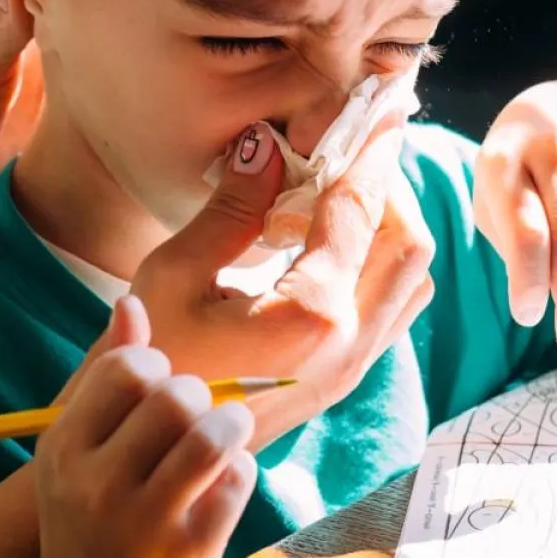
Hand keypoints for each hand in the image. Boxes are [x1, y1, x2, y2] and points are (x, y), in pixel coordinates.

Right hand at [32, 298, 257, 557]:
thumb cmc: (91, 496)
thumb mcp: (80, 438)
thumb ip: (106, 368)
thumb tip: (130, 300)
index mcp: (66, 447)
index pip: (125, 368)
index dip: (155, 364)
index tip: (158, 382)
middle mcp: (99, 486)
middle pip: (174, 397)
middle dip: (197, 393)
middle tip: (196, 408)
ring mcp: (144, 523)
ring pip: (212, 437)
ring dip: (231, 423)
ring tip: (226, 429)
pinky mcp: (190, 552)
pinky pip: (238, 480)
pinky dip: (241, 468)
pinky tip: (224, 478)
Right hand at [132, 119, 434, 449]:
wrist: (148, 453)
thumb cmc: (149, 362)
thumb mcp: (174, 274)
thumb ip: (231, 207)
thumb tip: (266, 146)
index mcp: (312, 315)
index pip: (358, 208)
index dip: (369, 148)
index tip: (379, 103)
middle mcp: (349, 346)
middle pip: (406, 240)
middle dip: (385, 183)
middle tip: (351, 142)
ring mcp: (352, 369)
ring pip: (408, 277)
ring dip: (386, 223)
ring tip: (333, 188)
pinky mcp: (341, 379)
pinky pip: (390, 307)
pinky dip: (375, 260)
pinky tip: (323, 240)